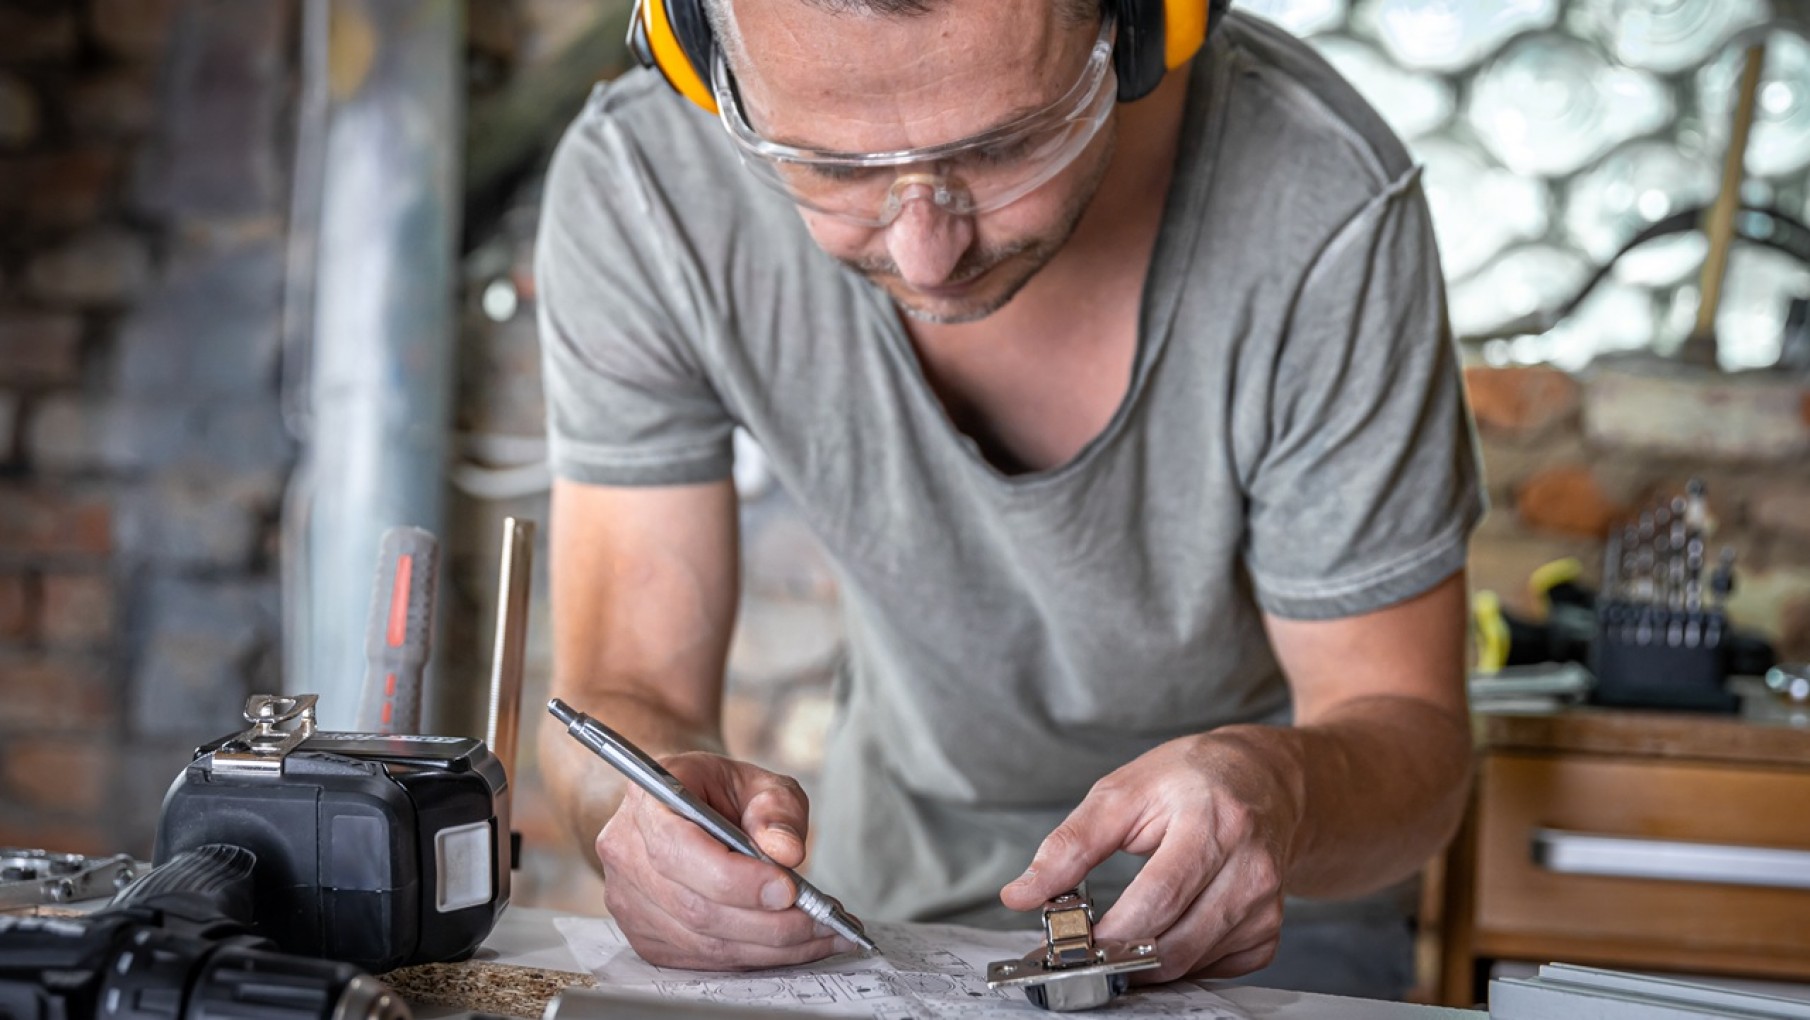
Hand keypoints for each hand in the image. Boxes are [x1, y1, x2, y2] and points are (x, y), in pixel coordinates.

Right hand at [596, 752, 855, 968]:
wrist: (688, 807)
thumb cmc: (721, 793)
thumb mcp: (760, 782)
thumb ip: (777, 809)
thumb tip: (787, 852)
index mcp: (648, 798)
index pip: (678, 850)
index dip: (734, 878)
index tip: (788, 888)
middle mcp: (626, 850)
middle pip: (693, 906)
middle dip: (767, 922)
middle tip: (822, 919)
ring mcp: (627, 898)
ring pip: (700, 941)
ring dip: (768, 946)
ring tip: (820, 934)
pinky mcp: (643, 934)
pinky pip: (699, 959)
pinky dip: (752, 957)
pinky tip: (792, 945)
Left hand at [998, 732, 1301, 982]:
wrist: (1263, 779)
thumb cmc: (1188, 780)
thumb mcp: (1122, 791)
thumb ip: (1071, 844)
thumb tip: (1021, 895)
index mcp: (1212, 820)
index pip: (1159, 896)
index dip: (1109, 931)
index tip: (1066, 942)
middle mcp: (1249, 865)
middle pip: (1176, 942)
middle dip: (1119, 956)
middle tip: (1082, 949)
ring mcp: (1265, 902)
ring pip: (1192, 964)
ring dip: (1145, 962)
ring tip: (1118, 934)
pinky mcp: (1270, 928)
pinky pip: (1216, 969)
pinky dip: (1181, 961)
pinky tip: (1168, 928)